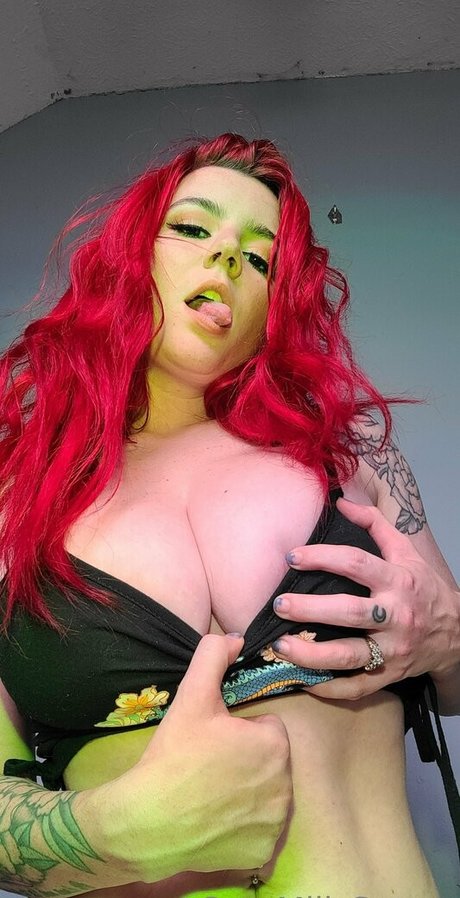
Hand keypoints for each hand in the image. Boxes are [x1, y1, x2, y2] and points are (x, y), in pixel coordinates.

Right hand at [110, 633, 292, 881]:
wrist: (146, 821)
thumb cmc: (173, 755)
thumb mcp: (192, 696)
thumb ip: (213, 656)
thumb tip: (235, 639)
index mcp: (274, 745)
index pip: (266, 728)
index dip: (239, 731)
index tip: (214, 739)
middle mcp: (285, 786)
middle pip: (268, 762)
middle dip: (246, 760)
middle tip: (209, 764)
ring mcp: (275, 823)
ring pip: (265, 795)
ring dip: (247, 792)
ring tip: (210, 791)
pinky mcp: (262, 852)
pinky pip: (258, 830)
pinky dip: (242, 826)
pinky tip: (215, 820)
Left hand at [271, 497, 459, 700]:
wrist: (455, 633)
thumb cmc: (422, 589)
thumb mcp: (405, 552)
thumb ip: (374, 524)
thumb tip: (341, 502)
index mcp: (397, 581)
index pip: (357, 564)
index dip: (322, 558)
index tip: (292, 556)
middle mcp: (395, 616)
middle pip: (349, 612)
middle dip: (310, 609)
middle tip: (279, 604)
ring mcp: (392, 650)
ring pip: (349, 655)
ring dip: (312, 653)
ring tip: (280, 646)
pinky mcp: (388, 675)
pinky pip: (356, 687)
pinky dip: (329, 687)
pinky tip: (303, 680)